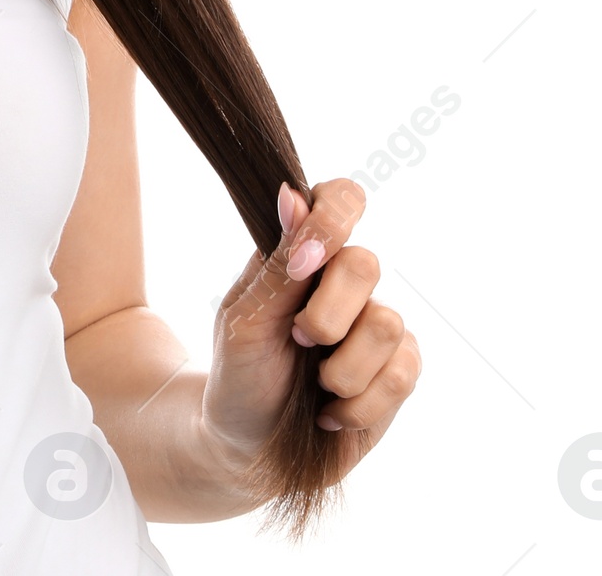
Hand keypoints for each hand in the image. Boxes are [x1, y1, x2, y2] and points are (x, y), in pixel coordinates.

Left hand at [199, 177, 422, 491]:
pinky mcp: (399, 371)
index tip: (306, 261)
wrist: (252, 450)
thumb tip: (291, 194)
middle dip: (326, 315)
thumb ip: (277, 263)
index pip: (340, 199)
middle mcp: (346, 283)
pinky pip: (403, 372)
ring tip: (315, 382)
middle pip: (366, 264)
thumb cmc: (241, 374)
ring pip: (387, 323)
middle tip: (298, 340)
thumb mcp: (246, 319)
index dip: (334, 219)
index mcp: (303, 254)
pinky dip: (360, 401)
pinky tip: (332, 411)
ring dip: (340, 367)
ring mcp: (376, 325)